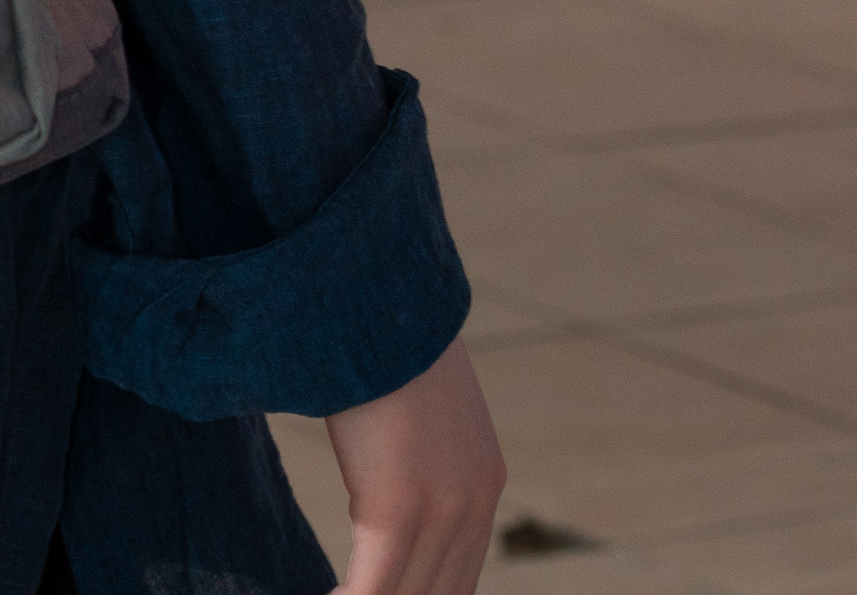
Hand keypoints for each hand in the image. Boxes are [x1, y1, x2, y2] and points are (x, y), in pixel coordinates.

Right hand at [324, 336, 504, 594]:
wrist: (374, 292)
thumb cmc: (377, 335)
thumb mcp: (416, 400)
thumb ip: (418, 447)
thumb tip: (393, 455)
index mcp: (483, 482)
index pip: (457, 578)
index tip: (376, 592)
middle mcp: (473, 505)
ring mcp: (441, 510)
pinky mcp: (398, 509)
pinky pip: (373, 591)